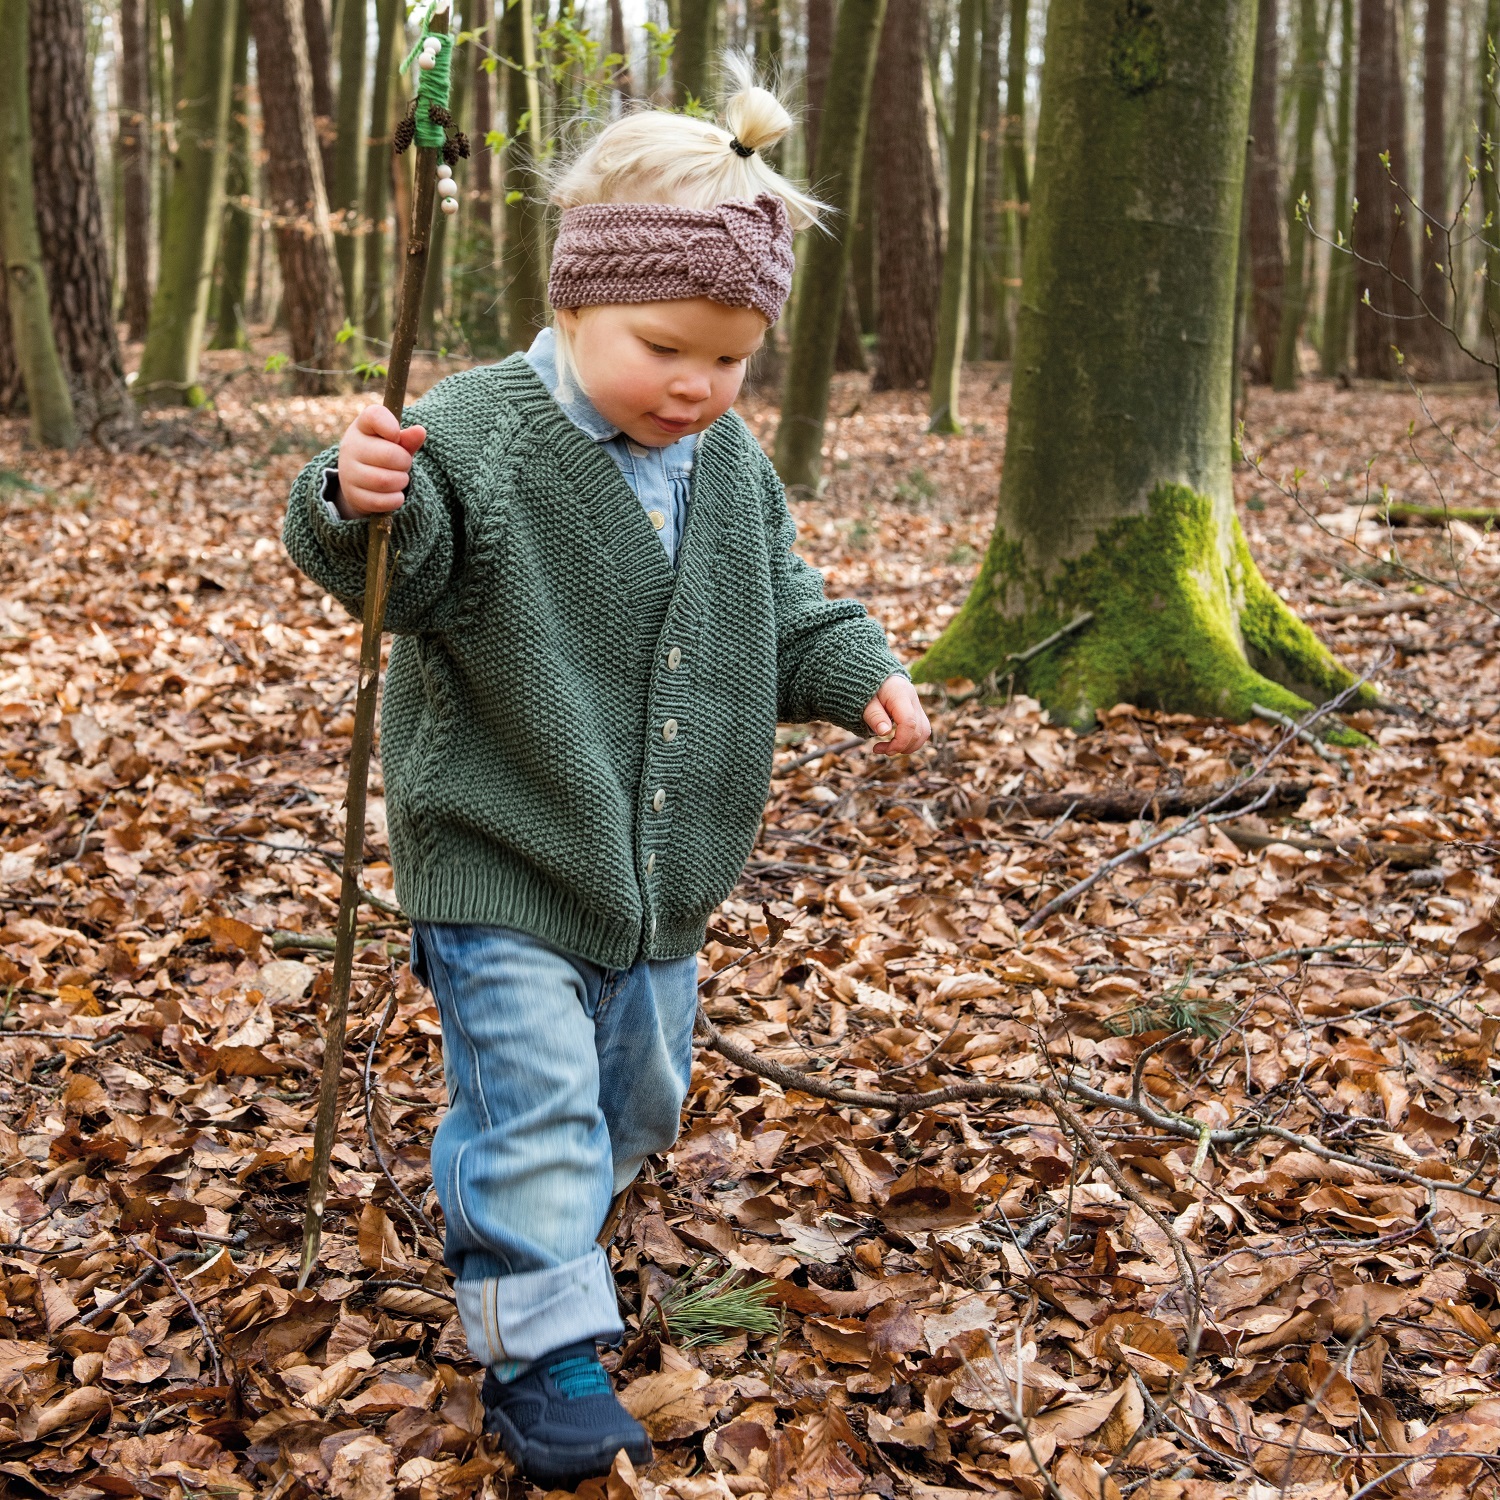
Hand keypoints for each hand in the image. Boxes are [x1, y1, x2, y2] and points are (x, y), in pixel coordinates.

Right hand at [334, 403, 426, 517]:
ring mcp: (349, 472)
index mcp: (362, 426)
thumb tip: (420, 431)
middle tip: (405, 464)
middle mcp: (351, 447)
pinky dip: (395, 499)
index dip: (391, 425)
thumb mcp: (396, 444)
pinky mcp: (353, 495)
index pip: (375, 415)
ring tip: (400, 479)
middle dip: (405, 462)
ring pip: (385, 481)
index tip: (396, 436)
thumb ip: (408, 439)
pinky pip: (381, 501)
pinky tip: (396, 494)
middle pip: (389, 455)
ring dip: (401, 481)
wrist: (359, 480)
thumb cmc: (382, 454)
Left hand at [863, 674, 929, 756]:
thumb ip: (874, 716)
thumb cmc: (868, 689)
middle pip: (918, 731)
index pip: (908, 722)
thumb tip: (884, 732)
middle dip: (900, 746)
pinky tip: (895, 743)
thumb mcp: (865, 702)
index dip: (899, 741)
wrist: (876, 677)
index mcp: (900, 694)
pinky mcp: (918, 713)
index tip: (880, 749)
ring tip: (888, 749)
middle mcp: (913, 700)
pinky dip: (910, 741)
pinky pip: (921, 731)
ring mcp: (918, 706)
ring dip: (908, 746)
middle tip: (878, 749)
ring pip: (923, 733)